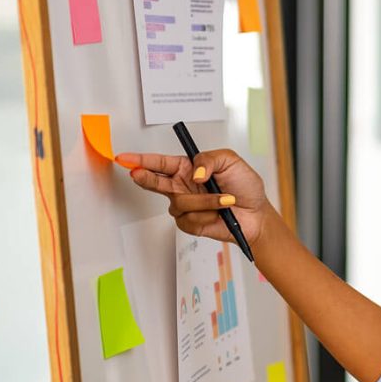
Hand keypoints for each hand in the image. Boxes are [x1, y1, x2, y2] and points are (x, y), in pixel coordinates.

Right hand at [116, 147, 271, 247]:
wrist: (256, 215)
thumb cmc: (245, 186)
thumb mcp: (230, 161)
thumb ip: (208, 159)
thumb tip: (193, 172)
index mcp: (188, 168)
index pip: (160, 162)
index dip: (141, 160)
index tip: (124, 158)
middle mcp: (182, 186)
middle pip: (154, 181)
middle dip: (145, 177)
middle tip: (137, 173)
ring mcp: (185, 205)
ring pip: (180, 202)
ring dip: (205, 201)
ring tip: (225, 199)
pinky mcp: (189, 223)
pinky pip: (189, 219)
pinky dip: (207, 215)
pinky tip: (218, 214)